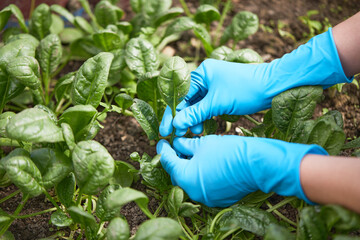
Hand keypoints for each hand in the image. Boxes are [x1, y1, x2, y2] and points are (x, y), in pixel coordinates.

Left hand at [156, 135, 326, 206]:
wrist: (258, 165)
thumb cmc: (229, 151)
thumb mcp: (204, 143)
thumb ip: (186, 145)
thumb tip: (178, 143)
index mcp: (186, 178)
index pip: (168, 162)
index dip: (164, 150)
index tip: (163, 141)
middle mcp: (193, 192)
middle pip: (178, 174)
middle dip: (175, 160)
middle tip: (176, 146)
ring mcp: (206, 198)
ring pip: (190, 181)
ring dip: (188, 168)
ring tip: (191, 153)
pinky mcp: (218, 199)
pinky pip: (203, 186)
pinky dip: (200, 175)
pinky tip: (204, 163)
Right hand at [160, 28, 351, 136]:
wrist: (273, 86)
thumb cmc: (245, 89)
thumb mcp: (217, 103)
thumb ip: (195, 114)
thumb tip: (176, 124)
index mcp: (201, 72)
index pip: (180, 95)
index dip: (172, 114)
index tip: (165, 131)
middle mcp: (205, 77)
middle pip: (186, 100)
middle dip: (181, 118)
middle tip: (175, 135)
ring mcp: (213, 85)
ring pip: (196, 105)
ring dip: (193, 119)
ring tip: (192, 133)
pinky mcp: (221, 94)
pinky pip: (206, 106)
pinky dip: (203, 117)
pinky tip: (200, 128)